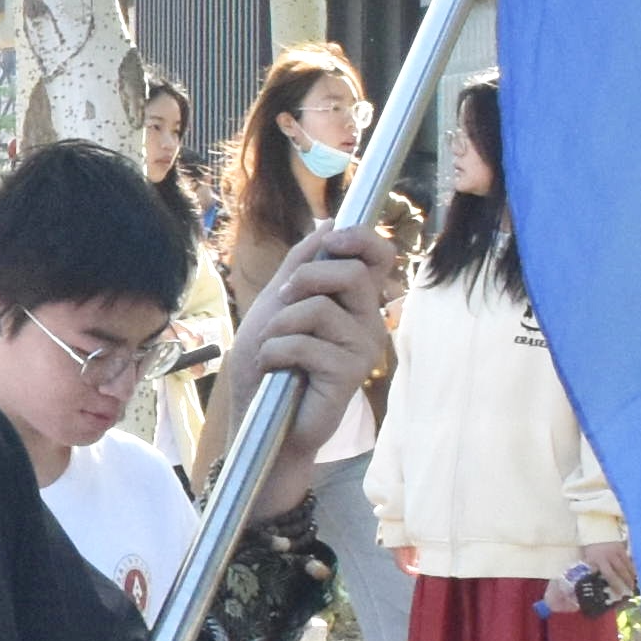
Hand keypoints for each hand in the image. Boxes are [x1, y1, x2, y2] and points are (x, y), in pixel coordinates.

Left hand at [216, 220, 398, 513]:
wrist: (261, 418)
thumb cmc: (271, 363)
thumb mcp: (278, 302)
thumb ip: (302, 264)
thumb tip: (330, 223)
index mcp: (354, 301)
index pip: (379, 255)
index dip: (360, 238)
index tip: (331, 241)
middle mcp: (367, 322)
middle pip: (353, 273)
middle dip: (305, 279)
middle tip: (283, 300)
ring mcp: (362, 349)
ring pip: (321, 309)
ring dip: (279, 326)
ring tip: (273, 350)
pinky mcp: (349, 374)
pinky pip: (305, 344)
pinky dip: (275, 353)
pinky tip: (276, 372)